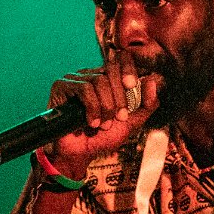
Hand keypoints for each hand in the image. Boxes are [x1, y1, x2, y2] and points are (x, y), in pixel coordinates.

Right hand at [45, 49, 160, 176]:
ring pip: (99, 81)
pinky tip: (91, 122)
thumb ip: (146, 105)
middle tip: (120, 117)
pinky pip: (84, 89)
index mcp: (108, 79)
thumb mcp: (131, 123)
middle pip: (111, 68)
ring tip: (103, 125)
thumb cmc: (103, 138)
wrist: (80, 154)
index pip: (121, 58)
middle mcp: (92, 75)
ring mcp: (75, 79)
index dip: (129, 68)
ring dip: (106, 107)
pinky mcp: (61, 87)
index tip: (131, 86)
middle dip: (120, 96)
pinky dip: (92, 107)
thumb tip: (152, 80)